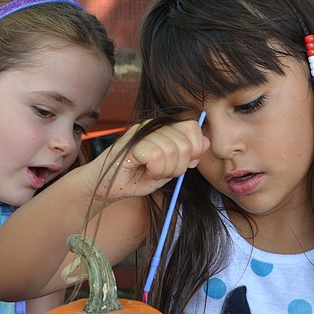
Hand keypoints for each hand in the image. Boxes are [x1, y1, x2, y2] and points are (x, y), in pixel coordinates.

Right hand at [92, 120, 208, 201]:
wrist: (107, 187)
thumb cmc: (136, 178)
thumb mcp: (168, 170)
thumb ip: (186, 157)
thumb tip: (206, 142)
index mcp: (165, 129)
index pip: (193, 128)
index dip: (195, 148)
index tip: (184, 164)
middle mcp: (155, 126)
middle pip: (185, 142)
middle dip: (178, 166)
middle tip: (162, 173)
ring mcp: (143, 131)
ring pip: (172, 150)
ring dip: (164, 170)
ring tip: (151, 172)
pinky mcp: (132, 141)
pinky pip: (156, 156)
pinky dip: (153, 170)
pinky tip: (143, 171)